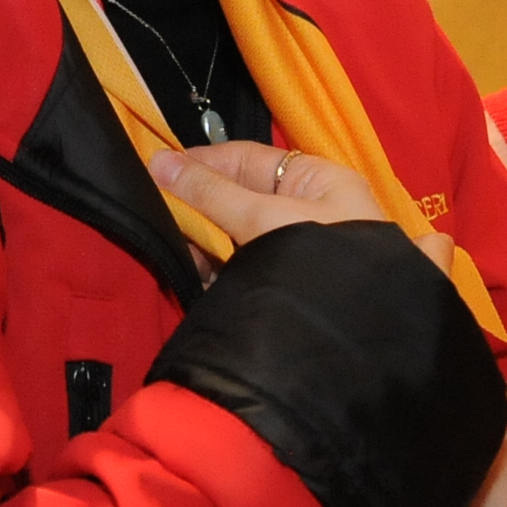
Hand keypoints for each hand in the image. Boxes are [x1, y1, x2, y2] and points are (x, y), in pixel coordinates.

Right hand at [146, 142, 454, 273]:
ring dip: (203, 245)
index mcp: (318, 183)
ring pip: (234, 236)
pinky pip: (239, 270)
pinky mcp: (279, 288)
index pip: (247, 159)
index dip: (202, 161)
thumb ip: (210, 192)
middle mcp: (307, 212)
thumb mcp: (263, 219)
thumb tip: (158, 160)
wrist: (349, 346)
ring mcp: (293, 252)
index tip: (156, 168)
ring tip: (180, 253)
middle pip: (238, 197)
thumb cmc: (321, 265)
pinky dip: (215, 272)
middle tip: (159, 215)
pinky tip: (196, 278)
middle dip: (199, 207)